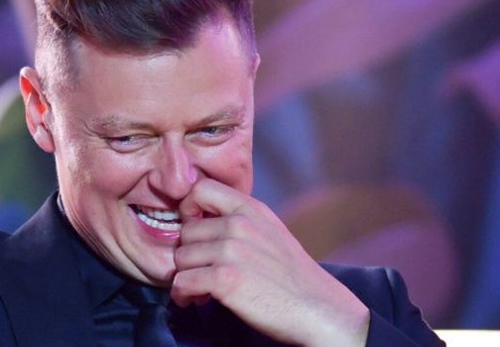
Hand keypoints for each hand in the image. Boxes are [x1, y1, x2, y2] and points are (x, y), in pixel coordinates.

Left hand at [171, 178, 369, 346]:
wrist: (320, 309)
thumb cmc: (292, 276)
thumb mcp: (270, 230)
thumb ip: (239, 220)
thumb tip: (199, 220)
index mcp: (250, 208)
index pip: (200, 189)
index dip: (189, 210)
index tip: (197, 233)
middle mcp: (239, 224)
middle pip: (185, 231)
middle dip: (189, 254)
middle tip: (202, 272)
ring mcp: (231, 251)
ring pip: (180, 258)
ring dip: (185, 277)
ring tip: (201, 289)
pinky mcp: (225, 279)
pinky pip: (181, 282)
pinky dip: (183, 295)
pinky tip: (195, 300)